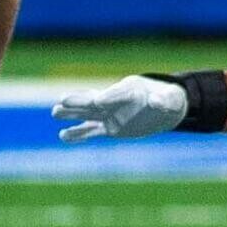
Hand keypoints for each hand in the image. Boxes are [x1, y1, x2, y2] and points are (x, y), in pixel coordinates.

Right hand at [52, 75, 187, 142]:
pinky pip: (90, 131)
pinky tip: (63, 136)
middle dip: (79, 101)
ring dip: (71, 114)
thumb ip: (165, 100)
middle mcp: (113, 101)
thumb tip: (156, 102)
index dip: (108, 96)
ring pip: (86, 114)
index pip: (116, 93)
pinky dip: (78, 134)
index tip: (98, 100)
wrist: (163, 108)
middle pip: (93, 100)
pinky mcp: (109, 128)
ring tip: (55, 112)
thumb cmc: (168, 98)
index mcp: (128, 89)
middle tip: (64, 100)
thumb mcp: (172, 98)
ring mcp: (108, 114)